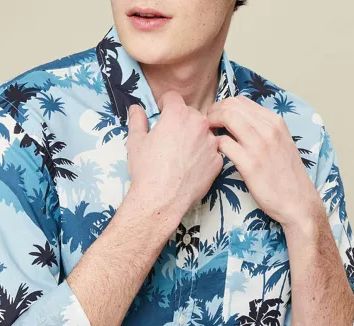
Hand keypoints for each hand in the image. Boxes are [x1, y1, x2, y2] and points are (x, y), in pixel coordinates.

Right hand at [126, 91, 223, 221]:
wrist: (161, 200)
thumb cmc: (146, 170)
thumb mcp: (135, 142)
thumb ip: (137, 121)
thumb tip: (135, 109)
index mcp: (177, 114)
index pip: (173, 97)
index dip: (165, 104)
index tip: (162, 113)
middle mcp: (198, 124)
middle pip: (191, 114)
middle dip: (181, 122)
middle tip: (170, 139)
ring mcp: (211, 143)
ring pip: (203, 133)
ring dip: (194, 138)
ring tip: (180, 156)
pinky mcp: (217, 161)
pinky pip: (211, 152)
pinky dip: (202, 157)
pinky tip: (190, 168)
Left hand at [206, 95, 322, 226]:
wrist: (297, 201)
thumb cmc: (285, 176)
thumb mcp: (280, 143)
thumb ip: (262, 130)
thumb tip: (237, 121)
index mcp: (275, 122)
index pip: (241, 101)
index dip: (223, 106)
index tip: (216, 117)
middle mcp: (269, 129)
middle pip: (231, 106)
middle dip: (213, 112)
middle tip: (207, 126)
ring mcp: (259, 146)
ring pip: (227, 118)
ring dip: (211, 125)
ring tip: (208, 136)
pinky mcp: (250, 165)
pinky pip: (224, 143)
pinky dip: (214, 144)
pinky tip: (215, 152)